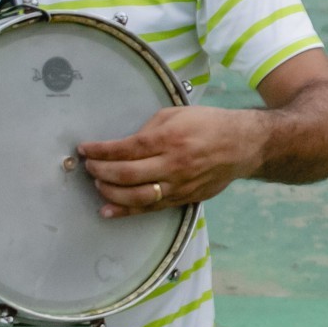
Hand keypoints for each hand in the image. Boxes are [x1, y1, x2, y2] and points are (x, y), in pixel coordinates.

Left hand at [80, 105, 262, 216]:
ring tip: (98, 185)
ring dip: (110, 192)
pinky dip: (126, 211)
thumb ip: (149, 130)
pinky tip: (108, 210)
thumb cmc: (208, 124)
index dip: (100, 151)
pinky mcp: (184, 199)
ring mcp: (179, 185)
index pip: (126, 148)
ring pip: (136, 196)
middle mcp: (173, 164)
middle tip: (88, 167)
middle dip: (100, 172)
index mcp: (170, 138)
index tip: (84, 150)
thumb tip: (124, 146)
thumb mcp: (176, 115)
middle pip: (127, 174)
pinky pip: (150, 209)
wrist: (242, 145)